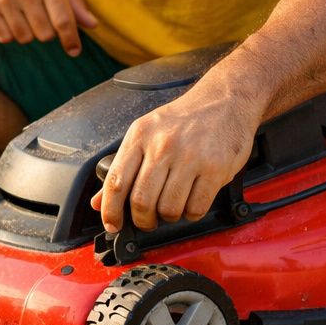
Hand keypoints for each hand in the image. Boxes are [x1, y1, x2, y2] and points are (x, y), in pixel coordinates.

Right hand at [0, 0, 97, 54]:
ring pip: (24, 38)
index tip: (74, 50)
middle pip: (45, 35)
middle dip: (47, 32)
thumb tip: (92, 24)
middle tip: (42, 17)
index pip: (63, 21)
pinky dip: (10, 34)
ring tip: (24, 16)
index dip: (71, 40)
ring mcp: (4, 0)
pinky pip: (4, 37)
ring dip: (28, 33)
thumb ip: (73, 0)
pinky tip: (10, 19)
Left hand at [91, 86, 262, 232]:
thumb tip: (100, 202)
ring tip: (173, 206)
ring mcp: (191, 157)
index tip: (113, 225)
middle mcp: (163, 146)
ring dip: (169, 217)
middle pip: (142, 201)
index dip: (111, 211)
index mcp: (140, 136)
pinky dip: (191, 213)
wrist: (226, 100)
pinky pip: (196, 208)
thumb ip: (123, 167)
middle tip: (148, 220)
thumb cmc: (185, 119)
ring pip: (169, 209)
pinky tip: (191, 201)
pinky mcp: (215, 168)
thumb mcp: (146, 132)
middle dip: (143, 220)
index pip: (116, 182)